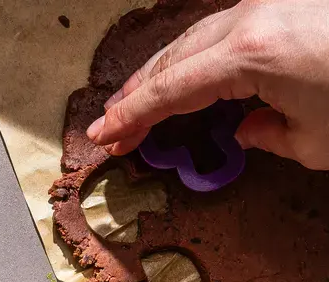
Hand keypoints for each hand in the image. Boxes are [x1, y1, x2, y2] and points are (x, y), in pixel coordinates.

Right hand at [87, 0, 328, 168]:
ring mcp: (270, 6)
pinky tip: (187, 82)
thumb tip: (247, 129)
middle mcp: (252, 21)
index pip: (171, 90)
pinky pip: (224, 33)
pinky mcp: (288, 7)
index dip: (131, 116)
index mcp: (250, 55)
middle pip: (174, 58)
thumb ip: (268, 136)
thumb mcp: (316, 140)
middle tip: (110, 128)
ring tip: (135, 105)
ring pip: (195, 41)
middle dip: (137, 95)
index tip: (102, 136)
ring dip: (162, 75)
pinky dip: (196, 61)